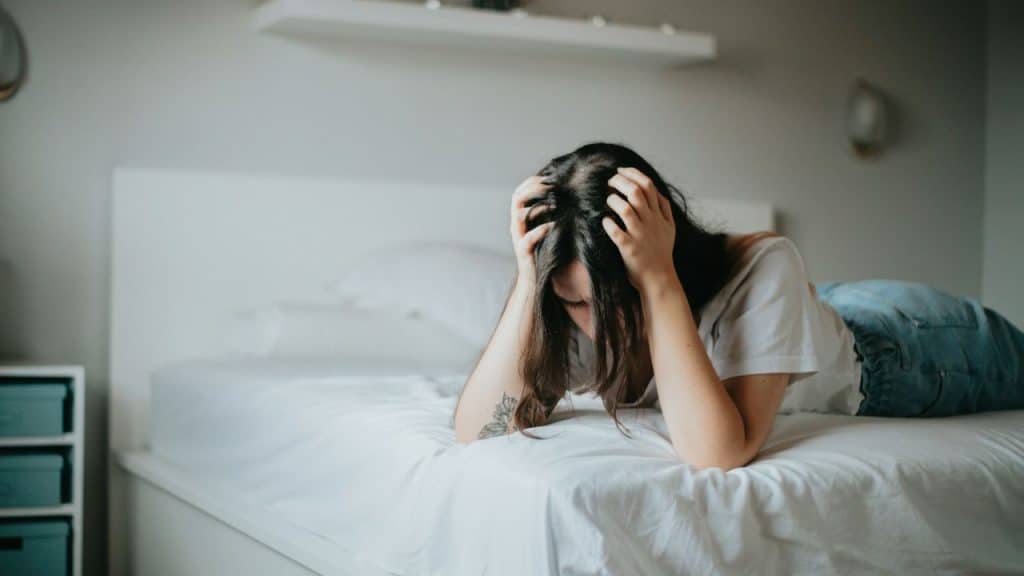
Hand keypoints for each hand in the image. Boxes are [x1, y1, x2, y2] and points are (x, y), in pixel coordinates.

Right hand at [510, 175, 554, 289]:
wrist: (533, 279)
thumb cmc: (543, 252)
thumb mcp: (545, 228)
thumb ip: (548, 213)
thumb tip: (563, 195)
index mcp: (520, 218)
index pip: (519, 192)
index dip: (532, 182)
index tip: (549, 176)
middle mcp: (516, 225)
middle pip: (516, 198)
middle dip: (533, 188)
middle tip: (550, 184)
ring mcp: (518, 238)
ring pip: (518, 215)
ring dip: (536, 205)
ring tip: (554, 203)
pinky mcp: (524, 251)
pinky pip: (528, 238)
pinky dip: (541, 229)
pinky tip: (553, 225)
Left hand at [602, 167, 676, 292]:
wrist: (659, 279)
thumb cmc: (661, 253)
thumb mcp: (669, 228)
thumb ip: (664, 209)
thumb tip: (657, 191)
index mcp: (658, 215)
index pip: (648, 185)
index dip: (632, 174)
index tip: (620, 170)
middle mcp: (650, 222)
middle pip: (636, 192)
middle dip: (619, 181)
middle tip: (609, 181)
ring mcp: (640, 235)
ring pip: (625, 209)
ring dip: (613, 200)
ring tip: (608, 200)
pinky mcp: (629, 249)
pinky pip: (615, 232)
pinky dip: (608, 224)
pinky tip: (605, 221)